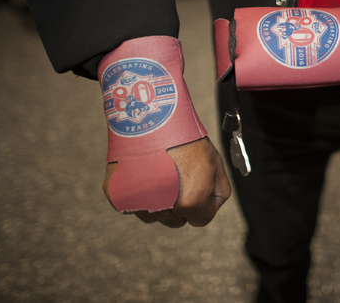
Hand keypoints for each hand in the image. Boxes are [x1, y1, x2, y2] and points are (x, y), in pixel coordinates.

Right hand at [102, 137, 230, 227]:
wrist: (153, 117)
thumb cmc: (186, 138)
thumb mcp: (215, 163)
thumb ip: (219, 192)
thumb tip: (208, 208)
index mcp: (191, 202)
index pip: (201, 220)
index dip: (202, 202)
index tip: (196, 184)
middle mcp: (165, 208)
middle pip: (177, 221)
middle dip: (181, 204)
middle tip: (178, 176)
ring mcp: (140, 204)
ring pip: (154, 215)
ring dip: (159, 202)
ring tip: (161, 173)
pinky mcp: (120, 197)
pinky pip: (134, 205)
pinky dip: (139, 194)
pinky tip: (145, 172)